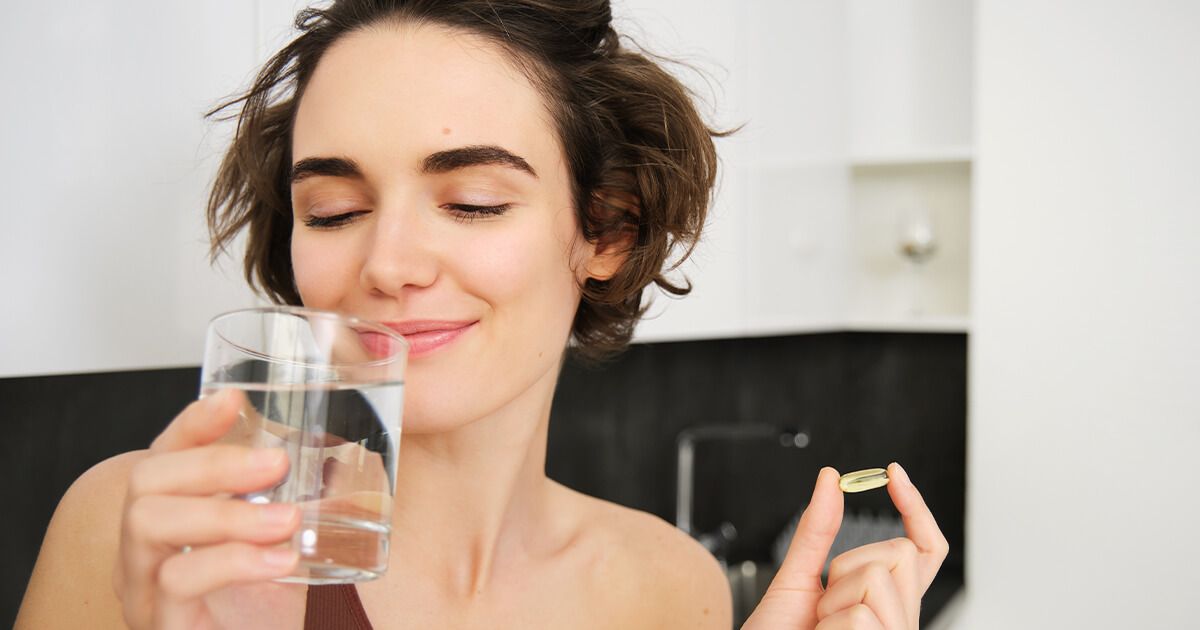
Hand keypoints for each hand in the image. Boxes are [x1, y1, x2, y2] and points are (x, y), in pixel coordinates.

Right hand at [113, 389, 305, 628]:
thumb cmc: (269, 614)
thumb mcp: (283, 546)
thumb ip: (295, 502)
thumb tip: (347, 454)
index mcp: (171, 521)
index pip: (162, 455)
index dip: (192, 423)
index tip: (233, 400)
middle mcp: (143, 553)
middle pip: (146, 482)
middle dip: (212, 463)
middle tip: (276, 463)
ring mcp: (144, 592)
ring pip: (149, 524)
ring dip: (225, 511)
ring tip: (288, 518)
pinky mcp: (162, 626)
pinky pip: (176, 582)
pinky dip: (232, 561)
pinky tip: (282, 561)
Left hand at [742, 463, 948, 628]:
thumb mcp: (796, 577)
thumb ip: (817, 530)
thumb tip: (831, 478)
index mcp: (887, 600)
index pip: (923, 549)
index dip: (916, 509)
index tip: (893, 473)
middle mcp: (900, 618)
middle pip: (900, 552)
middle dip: (848, 566)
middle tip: (825, 604)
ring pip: (879, 578)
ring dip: (834, 599)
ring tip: (822, 627)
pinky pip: (862, 614)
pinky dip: (829, 624)